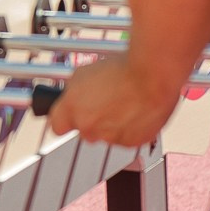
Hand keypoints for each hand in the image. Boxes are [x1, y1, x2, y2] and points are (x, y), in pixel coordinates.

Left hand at [44, 55, 174, 147]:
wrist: (153, 75)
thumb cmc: (123, 69)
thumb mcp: (85, 72)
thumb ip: (74, 91)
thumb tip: (72, 98)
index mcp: (73, 108)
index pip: (56, 126)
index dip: (64, 120)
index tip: (69, 115)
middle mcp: (89, 127)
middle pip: (84, 131)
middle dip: (92, 119)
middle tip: (105, 102)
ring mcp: (110, 137)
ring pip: (106, 135)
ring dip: (112, 124)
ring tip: (124, 102)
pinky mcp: (131, 142)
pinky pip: (126, 138)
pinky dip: (129, 128)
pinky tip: (135, 110)